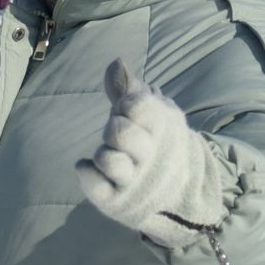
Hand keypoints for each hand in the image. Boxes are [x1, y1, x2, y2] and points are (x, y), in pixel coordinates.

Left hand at [74, 59, 223, 253]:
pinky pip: (92, 184)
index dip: (127, 103)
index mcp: (163, 129)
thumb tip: (116, 62)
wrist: (178, 191)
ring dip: (102, 151)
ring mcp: (133, 181)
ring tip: (113, 154)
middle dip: (114, 126)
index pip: (137, 104)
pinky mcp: (115, 201)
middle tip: (120, 133)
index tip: (131, 111)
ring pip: (106, 158)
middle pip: (118, 131)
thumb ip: (129, 89)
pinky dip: (85, 171)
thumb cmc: (157, 141)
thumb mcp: (152, 112)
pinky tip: (88, 166)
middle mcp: (151, 157)